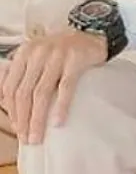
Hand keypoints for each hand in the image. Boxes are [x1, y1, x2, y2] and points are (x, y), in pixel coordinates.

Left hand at [0, 30, 106, 144]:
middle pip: (24, 92)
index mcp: (24, 53)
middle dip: (23, 119)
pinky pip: (66, 87)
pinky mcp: (75, 60)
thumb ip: (20, 73)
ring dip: (37, 119)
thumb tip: (5, 103)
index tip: (18, 128)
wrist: (90, 34)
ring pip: (41, 93)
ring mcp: (57, 55)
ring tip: (38, 136)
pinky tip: (58, 122)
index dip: (11, 110)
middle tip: (27, 138)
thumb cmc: (61, 51)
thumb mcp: (36, 56)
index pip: (10, 87)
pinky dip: (60, 107)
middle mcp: (38, 52)